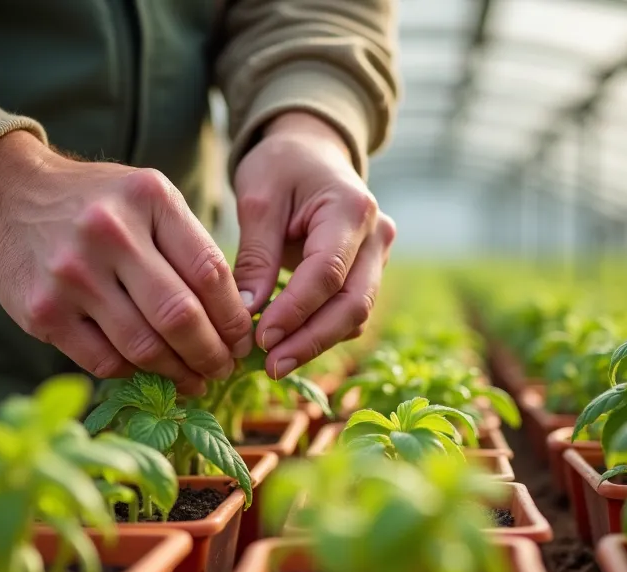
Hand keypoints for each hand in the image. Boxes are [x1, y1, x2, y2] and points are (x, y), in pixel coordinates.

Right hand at [0, 131, 253, 394]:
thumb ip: (188, 246)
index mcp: (148, 199)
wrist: (6, 198)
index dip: (234, 317)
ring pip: (143, 346)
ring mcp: (72, 275)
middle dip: (212, 353)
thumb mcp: (147, 199)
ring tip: (195, 378)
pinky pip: (104, 360)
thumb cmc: (96, 204)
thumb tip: (237, 316)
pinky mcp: (43, 312)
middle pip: (180, 316)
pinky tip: (150, 372)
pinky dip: (134, 373)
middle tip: (224, 367)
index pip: (210, 272)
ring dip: (178, 372)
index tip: (243, 339)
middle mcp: (110, 233)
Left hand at [232, 112, 396, 378]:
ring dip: (315, 342)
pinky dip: (320, 331)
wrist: (310, 149)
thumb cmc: (281, 166)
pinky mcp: (368, 273)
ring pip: (356, 314)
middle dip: (312, 340)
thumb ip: (256, 255)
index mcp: (351, 209)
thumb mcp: (258, 199)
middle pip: (353, 304)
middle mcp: (377, 236)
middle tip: (271, 367)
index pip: (327, 273)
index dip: (295, 311)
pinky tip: (286, 345)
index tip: (260, 338)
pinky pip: (348, 312)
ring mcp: (378, 257)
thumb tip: (248, 312)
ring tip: (273, 363)